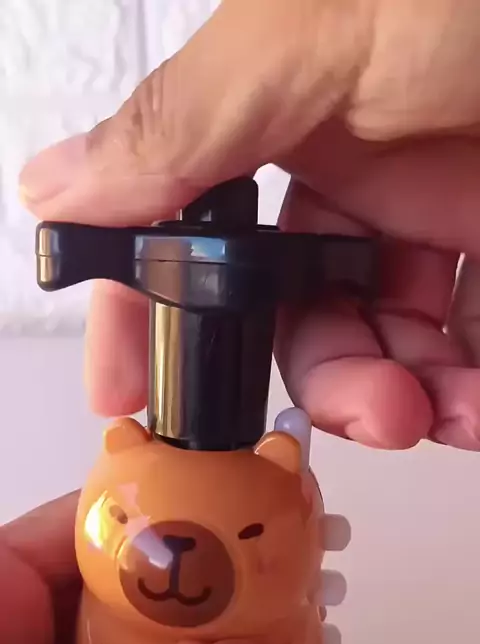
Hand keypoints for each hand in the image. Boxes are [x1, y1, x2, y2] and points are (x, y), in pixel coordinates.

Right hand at [19, 0, 479, 449]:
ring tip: (436, 417)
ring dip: (404, 401)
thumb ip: (189, 126)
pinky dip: (471, 395)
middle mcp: (359, 172)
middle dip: (326, 382)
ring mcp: (441, 216)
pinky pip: (473, 352)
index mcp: (286, 114)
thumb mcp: (318, 33)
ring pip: (390, 346)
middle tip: (363, 414)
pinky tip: (478, 406)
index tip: (133, 393)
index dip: (157, 314)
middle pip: (302, 315)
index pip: (195, 234)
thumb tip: (60, 188)